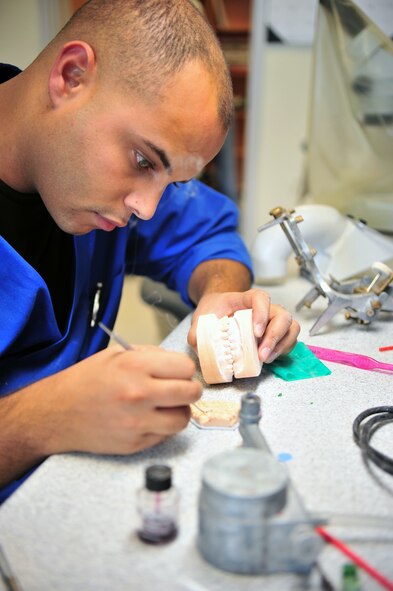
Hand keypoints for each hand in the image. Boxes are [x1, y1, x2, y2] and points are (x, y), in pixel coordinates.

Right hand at [47, 345, 201, 453]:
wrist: (57, 413)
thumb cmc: (87, 380)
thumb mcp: (117, 355)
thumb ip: (150, 356)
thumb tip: (178, 365)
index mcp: (135, 366)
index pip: (186, 367)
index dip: (183, 369)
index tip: (177, 372)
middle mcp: (139, 394)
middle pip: (191, 392)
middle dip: (188, 389)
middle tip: (179, 389)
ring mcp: (137, 422)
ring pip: (183, 418)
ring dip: (179, 411)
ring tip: (166, 406)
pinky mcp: (135, 444)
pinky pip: (165, 435)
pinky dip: (162, 427)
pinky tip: (148, 419)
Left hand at [187, 288, 299, 362]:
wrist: (219, 312)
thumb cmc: (215, 311)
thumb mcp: (202, 317)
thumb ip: (197, 330)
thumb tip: (198, 343)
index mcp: (247, 299)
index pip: (261, 298)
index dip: (262, 313)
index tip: (255, 332)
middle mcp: (265, 308)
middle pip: (282, 316)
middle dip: (275, 336)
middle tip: (261, 354)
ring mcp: (273, 321)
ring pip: (291, 328)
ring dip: (282, 345)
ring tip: (265, 359)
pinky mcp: (276, 334)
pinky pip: (289, 340)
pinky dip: (283, 350)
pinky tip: (269, 359)